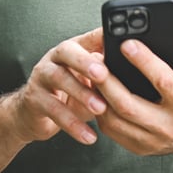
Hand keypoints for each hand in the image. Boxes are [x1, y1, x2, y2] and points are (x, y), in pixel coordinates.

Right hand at [7, 28, 111, 145]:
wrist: (33, 114)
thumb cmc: (71, 94)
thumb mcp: (91, 82)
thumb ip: (109, 76)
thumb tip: (139, 78)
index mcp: (75, 49)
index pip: (90, 37)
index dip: (103, 36)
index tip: (120, 42)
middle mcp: (56, 57)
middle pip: (68, 51)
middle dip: (85, 62)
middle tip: (103, 74)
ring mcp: (42, 76)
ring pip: (59, 78)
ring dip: (81, 93)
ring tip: (100, 108)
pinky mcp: (34, 99)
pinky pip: (53, 109)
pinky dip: (72, 124)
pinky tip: (89, 136)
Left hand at [92, 38, 172, 155]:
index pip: (163, 81)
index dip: (144, 61)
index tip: (127, 43)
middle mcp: (168, 128)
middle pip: (128, 105)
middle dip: (107, 81)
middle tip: (94, 59)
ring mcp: (151, 141)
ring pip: (114, 119)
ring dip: (98, 96)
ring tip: (91, 73)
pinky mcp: (138, 148)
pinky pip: (111, 129)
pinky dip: (100, 110)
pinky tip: (97, 92)